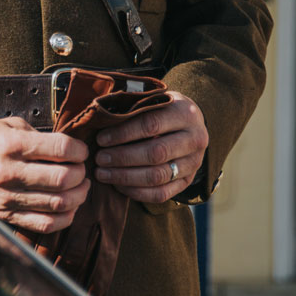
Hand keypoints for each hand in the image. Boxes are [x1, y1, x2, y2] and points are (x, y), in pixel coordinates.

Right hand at [0, 116, 89, 234]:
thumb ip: (38, 135)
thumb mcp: (8, 125)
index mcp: (12, 145)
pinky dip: (64, 218)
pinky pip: (44, 224)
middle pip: (63, 179)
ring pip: (58, 204)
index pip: (61, 149)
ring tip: (79, 187)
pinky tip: (68, 207)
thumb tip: (67, 149)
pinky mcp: (6, 215)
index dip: (79, 150)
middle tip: (81, 169)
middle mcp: (10, 173)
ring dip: (78, 196)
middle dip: (81, 173)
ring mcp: (8, 197)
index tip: (81, 151)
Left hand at [93, 90, 207, 203]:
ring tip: (103, 173)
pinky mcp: (188, 181)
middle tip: (99, 159)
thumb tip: (100, 118)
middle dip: (122, 158)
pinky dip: (136, 192)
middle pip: (156, 153)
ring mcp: (194, 162)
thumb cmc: (162, 110)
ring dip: (125, 177)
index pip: (151, 125)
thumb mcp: (154, 101)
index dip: (123, 133)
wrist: (190, 125)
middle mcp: (196, 139)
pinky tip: (118, 185)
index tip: (101, 139)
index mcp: (186, 113)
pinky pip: (161, 194)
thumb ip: (133, 108)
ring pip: (158, 176)